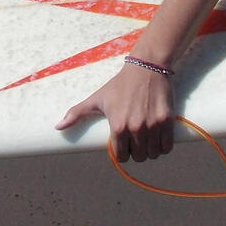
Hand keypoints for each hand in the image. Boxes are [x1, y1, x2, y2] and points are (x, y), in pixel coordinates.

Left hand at [55, 64, 174, 161]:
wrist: (146, 68)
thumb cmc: (119, 85)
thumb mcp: (97, 98)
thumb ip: (77, 113)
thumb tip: (57, 127)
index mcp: (118, 126)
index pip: (121, 157)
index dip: (122, 153)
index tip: (124, 146)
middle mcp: (135, 128)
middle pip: (138, 157)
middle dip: (137, 153)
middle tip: (137, 143)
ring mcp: (152, 125)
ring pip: (153, 154)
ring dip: (151, 151)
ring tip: (148, 141)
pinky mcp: (167, 120)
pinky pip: (167, 146)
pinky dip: (164, 147)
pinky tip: (159, 140)